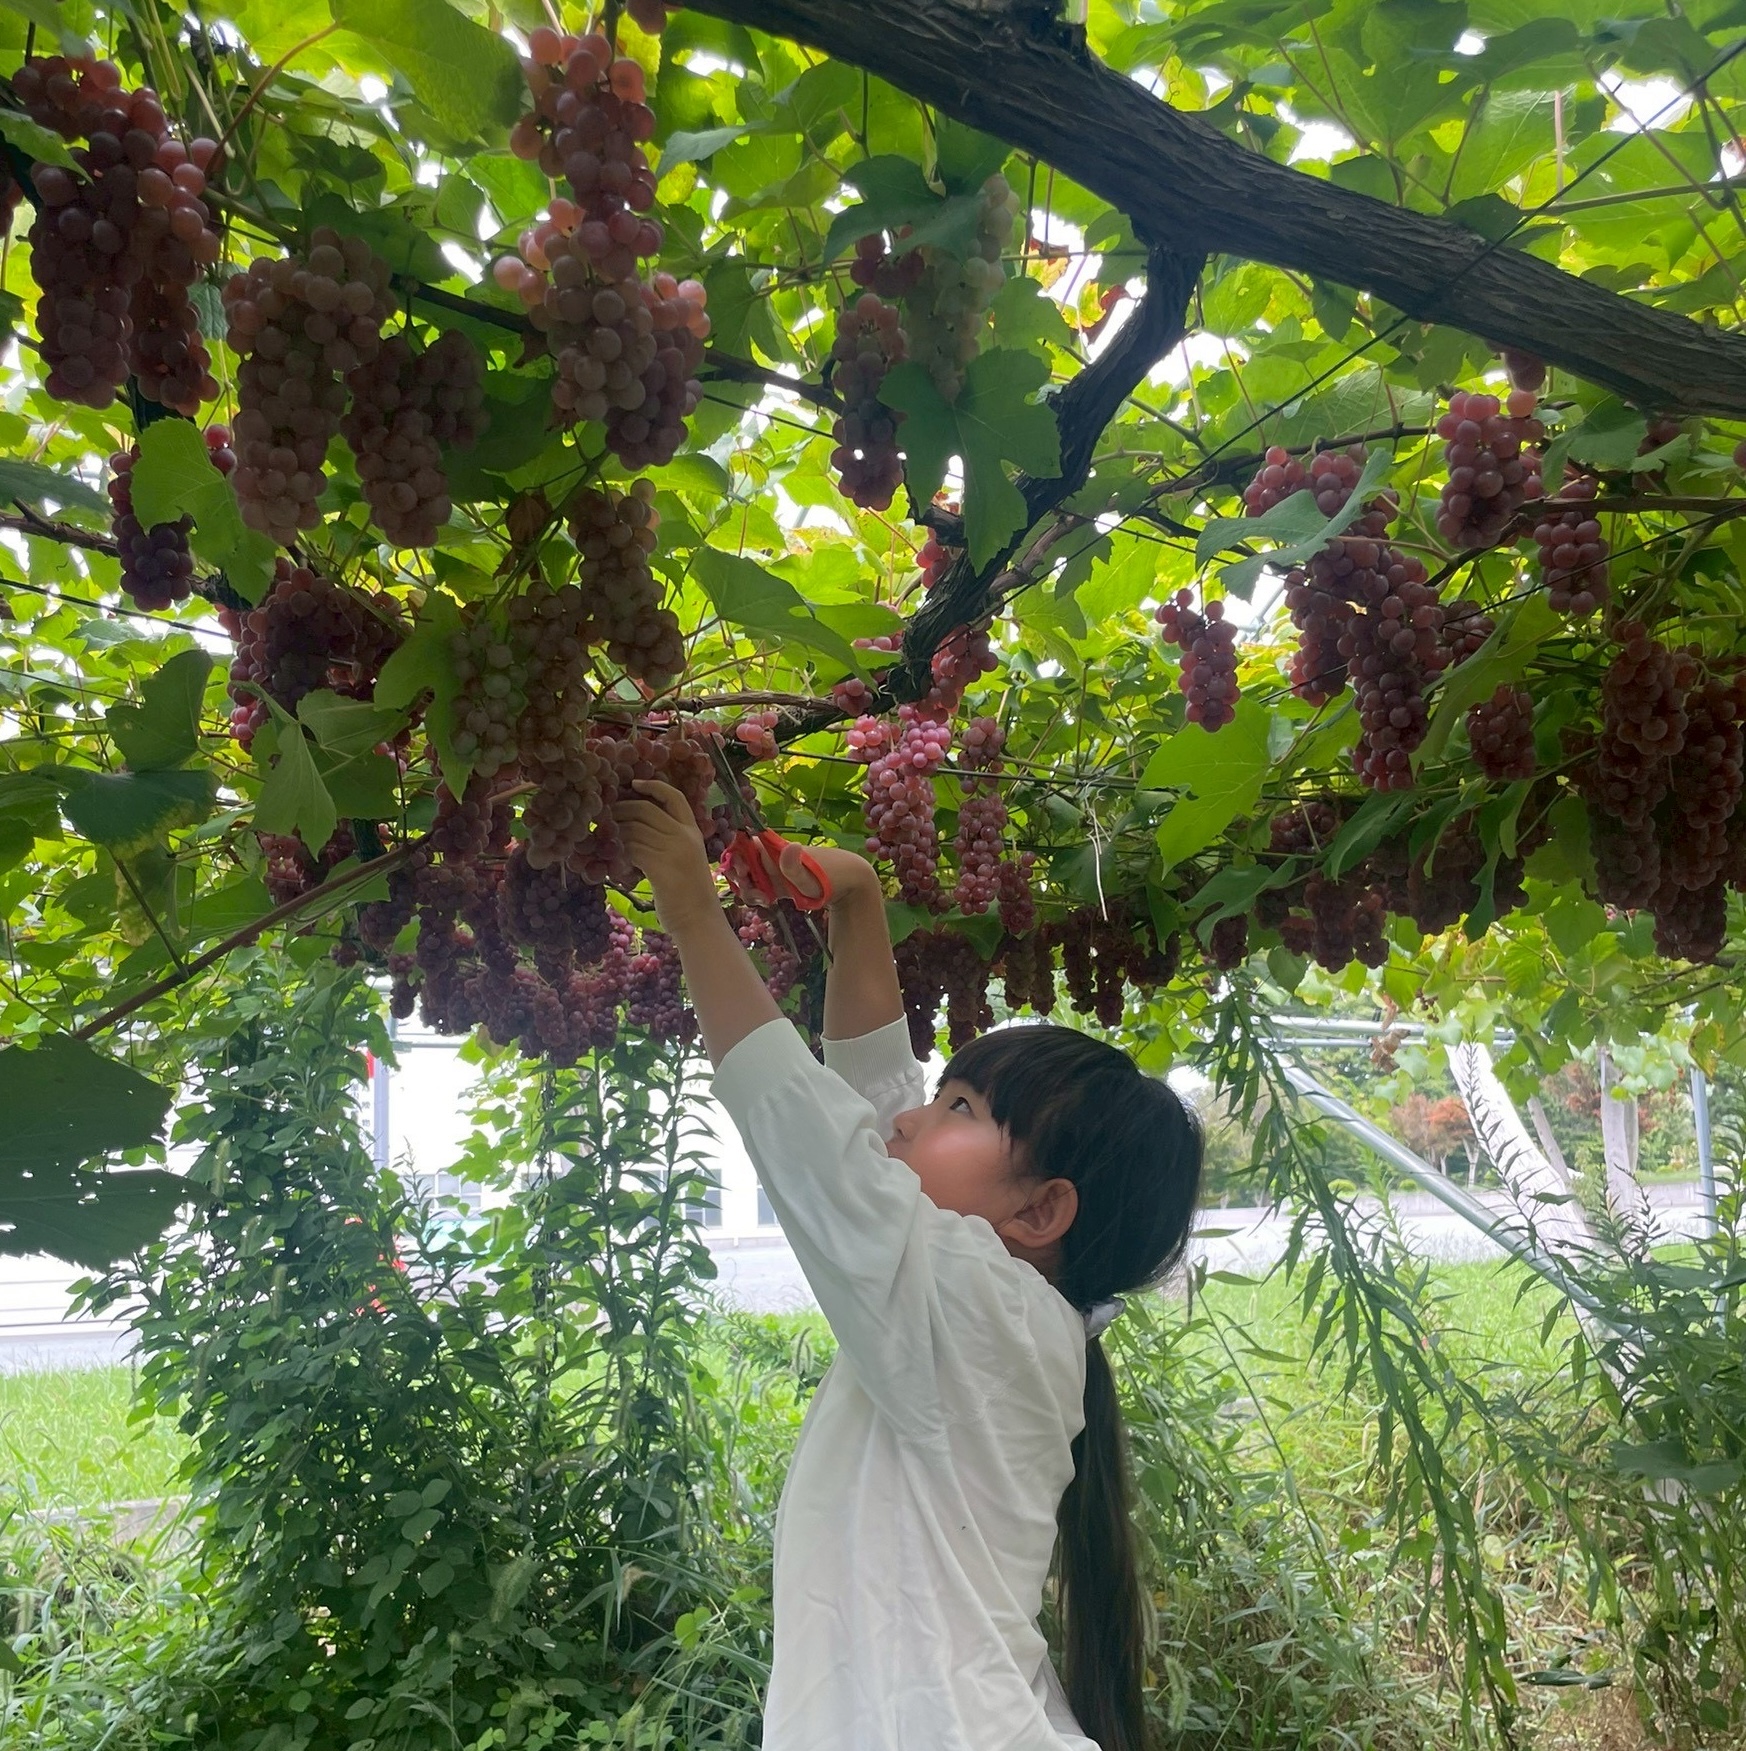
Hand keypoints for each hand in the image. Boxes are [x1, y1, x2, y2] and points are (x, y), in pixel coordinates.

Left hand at [612, 779, 718, 931]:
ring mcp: (673, 851)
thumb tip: (635, 829)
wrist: (699, 920)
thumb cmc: (690, 894)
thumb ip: (669, 842)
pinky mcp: (660, 867)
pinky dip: (617, 851)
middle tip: (603, 814)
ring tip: (601, 835)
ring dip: (613, 831)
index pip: (675, 797)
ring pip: (634, 829)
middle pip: (646, 810)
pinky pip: (631, 848)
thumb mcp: (686, 860)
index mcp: (693, 832)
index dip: (654, 786)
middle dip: (620, 808)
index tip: (634, 784)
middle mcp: (684, 836)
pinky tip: (610, 857)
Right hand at [730, 839, 874, 909]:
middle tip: (750, 891)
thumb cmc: (830, 877)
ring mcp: (774, 870)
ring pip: (748, 876)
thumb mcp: (809, 876)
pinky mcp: (778, 883)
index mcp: (774, 848)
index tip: (742, 874)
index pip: (741, 845)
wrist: (849, 883)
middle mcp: (770, 856)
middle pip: (741, 862)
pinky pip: (758, 886)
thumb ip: (794, 866)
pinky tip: (766, 902)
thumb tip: (789, 846)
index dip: (734, 858)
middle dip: (738, 877)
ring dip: (747, 889)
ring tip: (761, 899)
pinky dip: (756, 895)